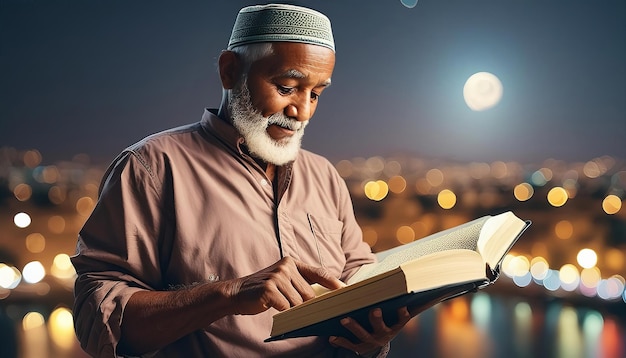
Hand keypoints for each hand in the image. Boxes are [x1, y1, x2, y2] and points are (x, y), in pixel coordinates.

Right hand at [224, 256, 344, 314]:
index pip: (318, 272)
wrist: (236, 293)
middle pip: (308, 293)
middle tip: (292, 306)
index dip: (332, 282)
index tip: (344, 289)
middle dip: (304, 304)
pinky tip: (271, 305)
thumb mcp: (283, 281)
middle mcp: (286, 266)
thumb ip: (300, 284)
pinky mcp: (269, 288)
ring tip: (277, 303)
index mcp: (292, 262)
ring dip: (290, 308)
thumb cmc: (263, 290)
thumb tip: (322, 297)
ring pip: (297, 302)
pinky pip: (285, 307)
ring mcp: (277, 276)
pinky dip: (281, 311)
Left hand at [329, 307, 411, 356]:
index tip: (402, 306)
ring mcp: (372, 341)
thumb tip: (418, 286)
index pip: (402, 319)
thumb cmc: (387, 319)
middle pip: (381, 327)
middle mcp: (385, 334)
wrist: (379, 343)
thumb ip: (403, 301)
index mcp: (395, 325)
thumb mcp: (396, 313)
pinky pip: (350, 345)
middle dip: (377, 319)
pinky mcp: (360, 348)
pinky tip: (332, 336)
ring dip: (354, 327)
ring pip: (363, 335)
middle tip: (374, 310)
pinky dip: (341, 341)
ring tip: (344, 319)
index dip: (402, 314)